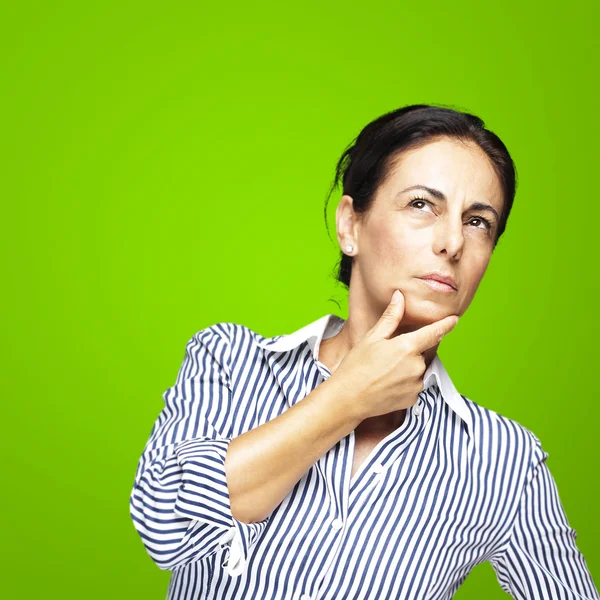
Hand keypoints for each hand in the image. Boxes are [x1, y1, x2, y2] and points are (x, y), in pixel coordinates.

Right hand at [331, 290, 458, 419]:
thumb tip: (399, 297)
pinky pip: (415, 385)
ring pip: (418, 369)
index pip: (434, 333)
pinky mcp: (413, 398)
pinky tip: (388, 383)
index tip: (454, 319)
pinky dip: (406, 382)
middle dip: (411, 350)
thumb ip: (391, 317)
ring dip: (409, 367)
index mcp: (407, 347)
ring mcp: (416, 384)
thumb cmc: (356, 366)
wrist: (348, 399)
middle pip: (423, 352)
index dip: (446, 325)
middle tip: (388, 356)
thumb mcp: (371, 338)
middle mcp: (416, 366)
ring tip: (385, 371)